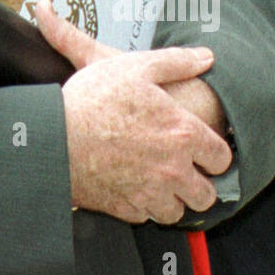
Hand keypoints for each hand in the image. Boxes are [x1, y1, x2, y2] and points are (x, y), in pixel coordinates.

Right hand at [33, 1, 231, 224]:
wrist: (53, 136)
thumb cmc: (93, 99)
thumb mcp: (136, 67)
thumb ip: (176, 62)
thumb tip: (206, 57)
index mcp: (183, 134)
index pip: (221, 158)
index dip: (216, 155)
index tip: (206, 152)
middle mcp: (173, 170)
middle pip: (206, 195)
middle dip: (200, 185)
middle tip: (187, 173)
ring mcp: (149, 193)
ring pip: (177, 212)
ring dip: (172, 199)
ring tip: (159, 183)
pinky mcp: (124, 208)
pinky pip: (145, 217)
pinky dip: (142, 206)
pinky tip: (131, 187)